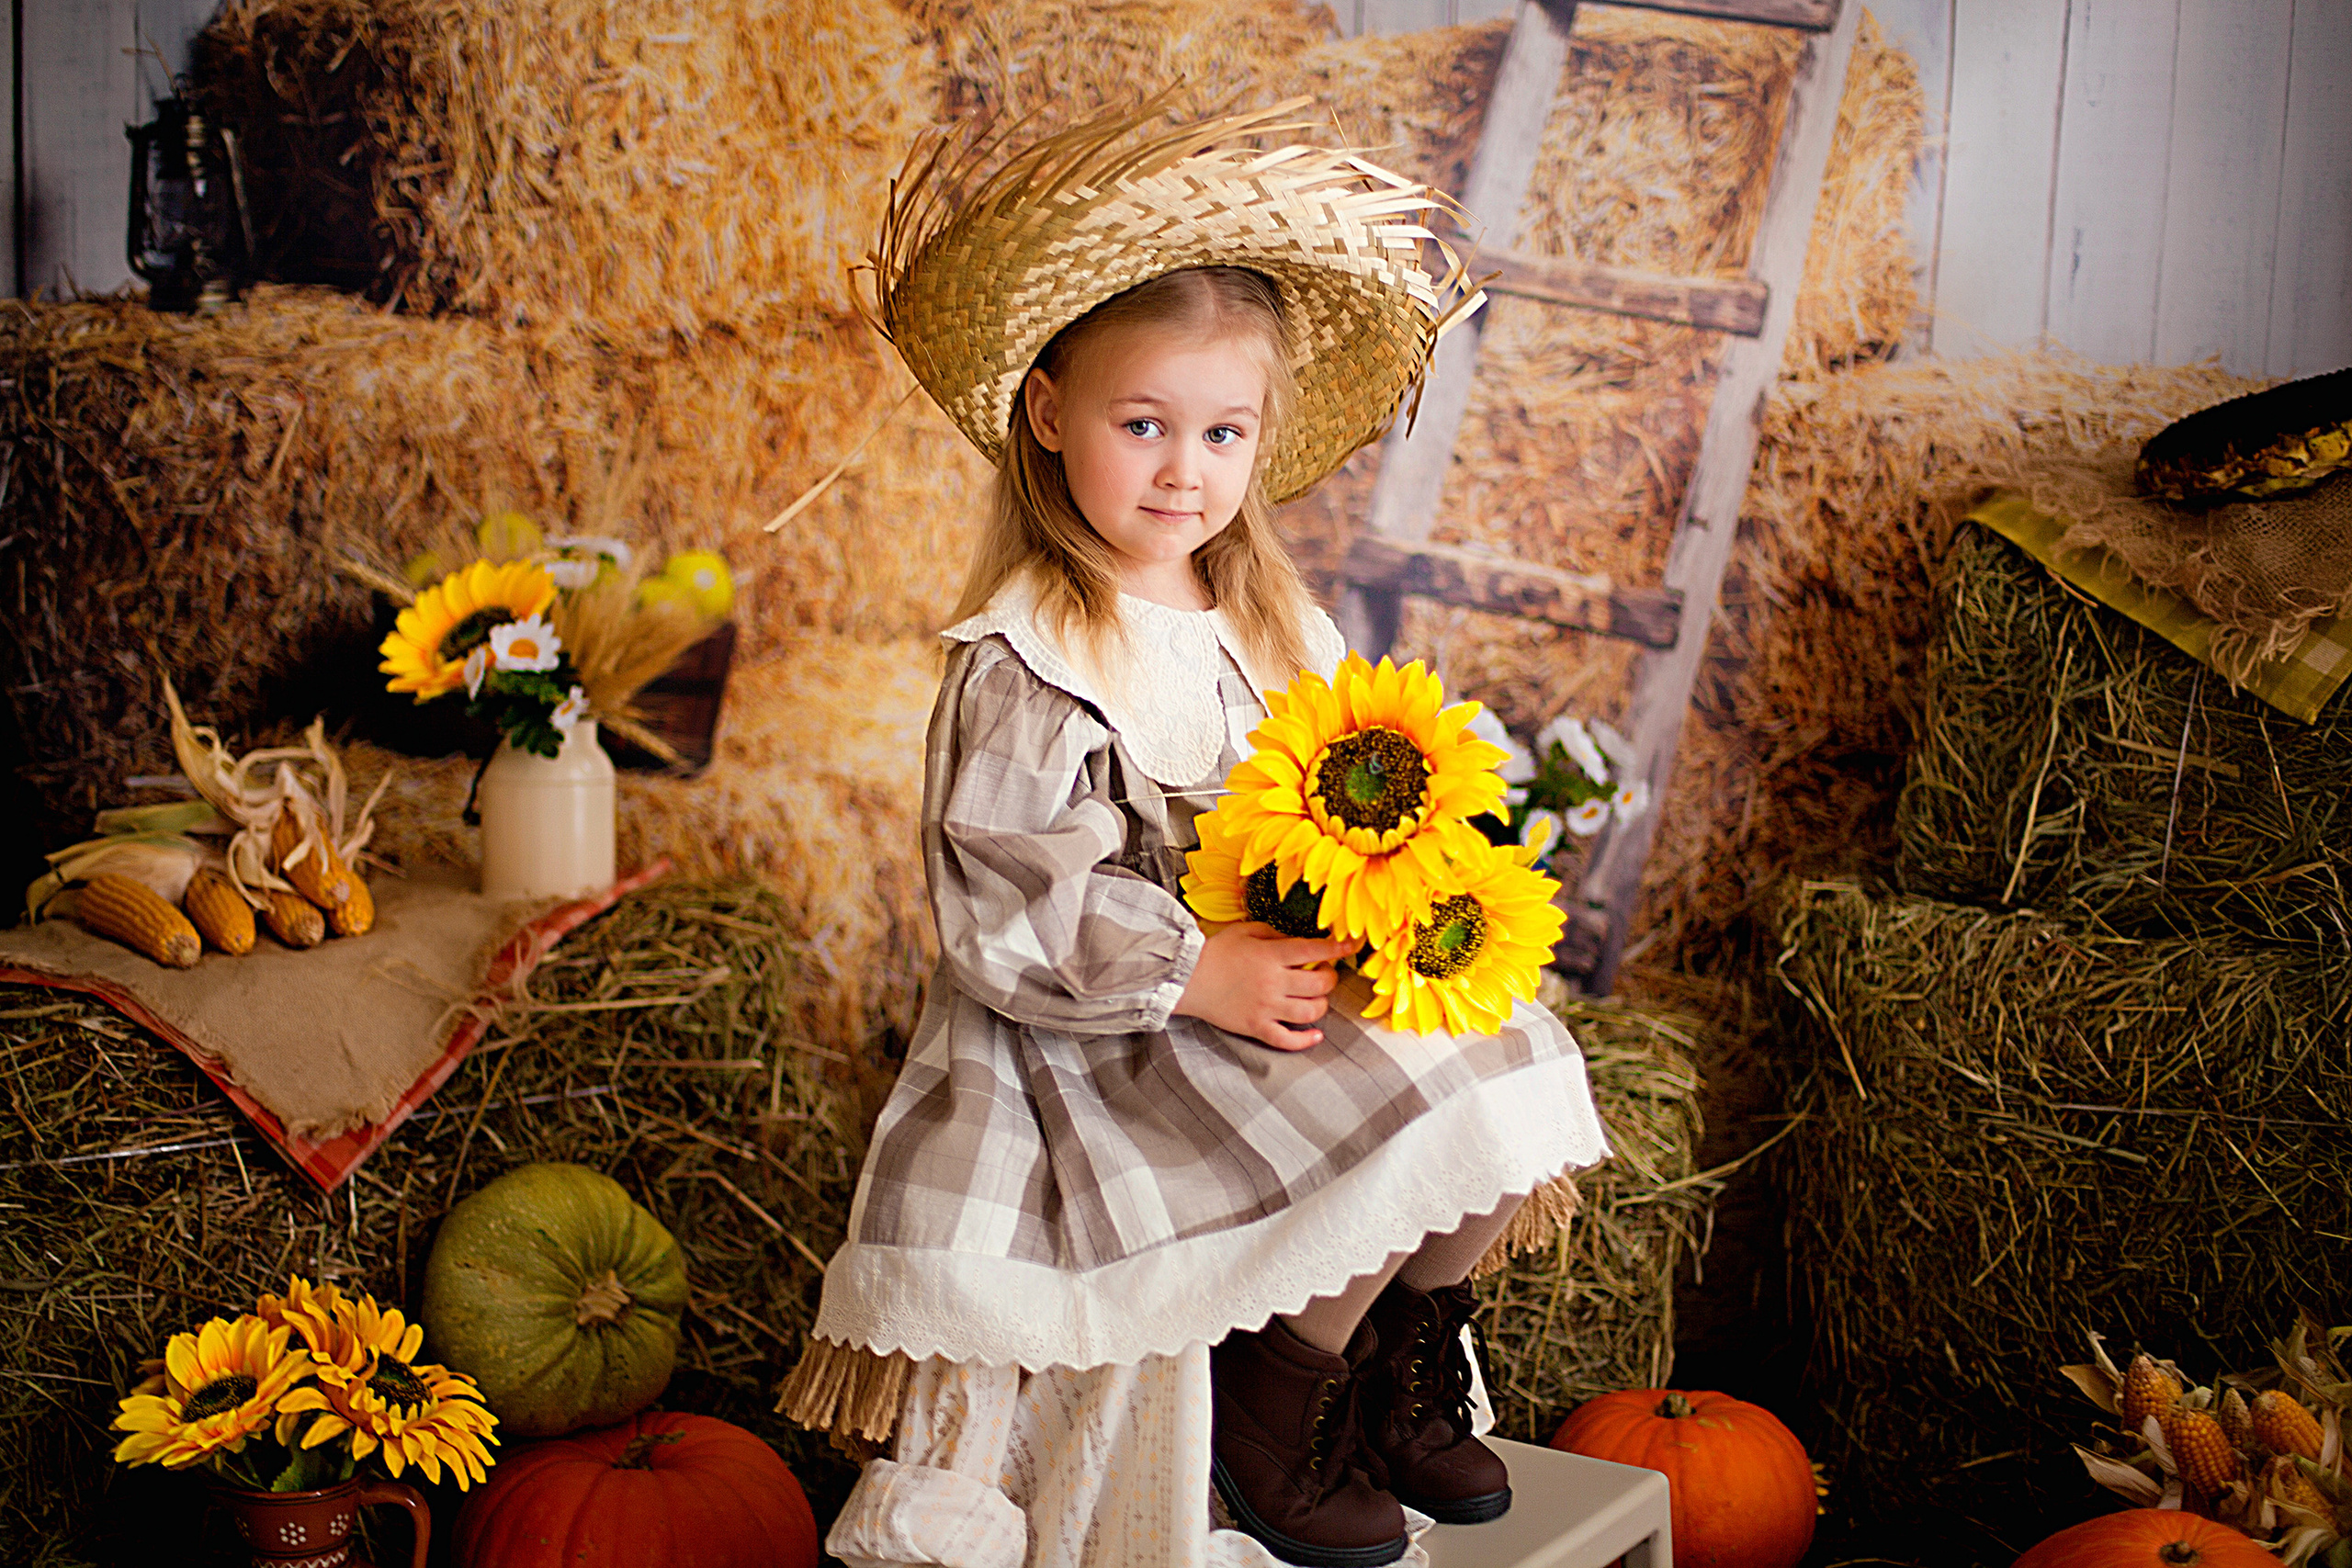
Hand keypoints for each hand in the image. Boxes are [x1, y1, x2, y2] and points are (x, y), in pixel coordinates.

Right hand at [1174, 923, 1356, 1051]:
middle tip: (1324, 972)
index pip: (1314, 950)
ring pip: (1310, 1013)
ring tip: (1316, 998)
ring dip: (1321, 1005)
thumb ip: (1273, 933)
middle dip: (1330, 977)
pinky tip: (1316, 1035)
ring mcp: (1265, 1008)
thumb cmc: (1213, 951)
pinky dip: (1306, 1040)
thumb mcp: (1244, 931)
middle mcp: (1273, 982)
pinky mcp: (1255, 1027)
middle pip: (1319, 984)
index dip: (1337, 948)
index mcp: (1271, 955)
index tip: (1351, 946)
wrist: (1185, 979)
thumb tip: (1295, 941)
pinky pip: (1287, 1040)